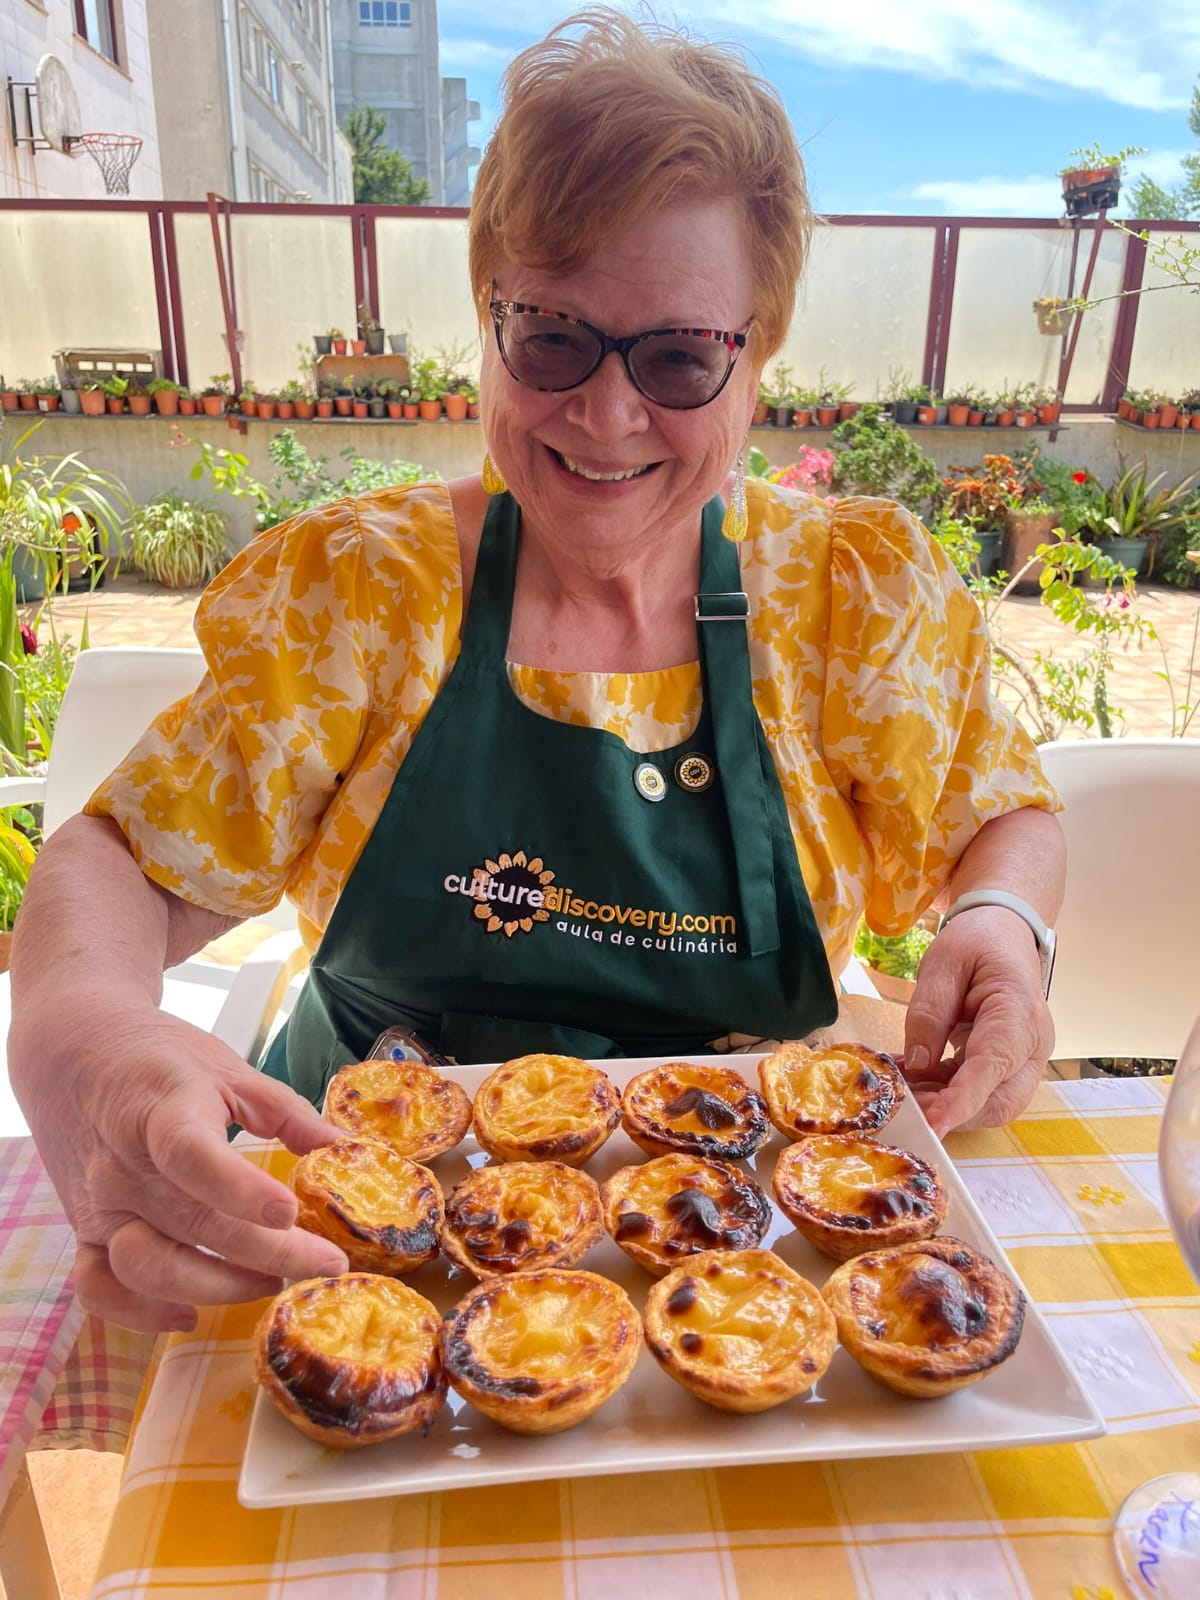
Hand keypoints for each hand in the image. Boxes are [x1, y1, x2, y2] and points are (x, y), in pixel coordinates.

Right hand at [9, 999, 347, 1331]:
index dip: (239, 1188)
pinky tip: (189, 1313)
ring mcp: (100, 1204)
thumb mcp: (224, 1066)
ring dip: (216, 1286)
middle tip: (326, 1265)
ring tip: (272, 1282)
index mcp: (161, 1110)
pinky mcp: (83, 1231)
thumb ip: (282, 1109)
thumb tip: (340, 1147)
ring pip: (148, 1267)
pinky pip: (100, 1289)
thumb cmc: (157, 1058)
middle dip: (268, 1254)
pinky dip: (141, 1313)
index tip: (289, 1212)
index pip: (191, 1154)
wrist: (71, 1052)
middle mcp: (124, 1165)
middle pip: (193, 1222)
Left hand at [903, 907, 1053, 1134]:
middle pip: (999, 1101)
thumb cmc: (979, 941)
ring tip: (903, 1087)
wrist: (1005, 933)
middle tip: (902, 1103)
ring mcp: (1023, 1059)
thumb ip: (929, 1013)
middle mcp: (1031, 1045)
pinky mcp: (1007, 1065)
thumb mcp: (944, 963)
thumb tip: (917, 1066)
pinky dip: (948, 1094)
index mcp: (1019, 1013)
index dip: (963, 1100)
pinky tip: (914, 1079)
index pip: (994, 1066)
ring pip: (991, 1104)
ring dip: (946, 1105)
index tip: (934, 1123)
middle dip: (951, 1112)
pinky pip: (981, 1092)